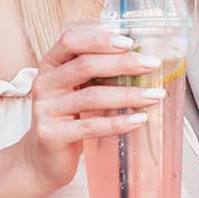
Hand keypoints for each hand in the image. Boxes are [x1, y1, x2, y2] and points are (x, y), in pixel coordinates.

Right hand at [13, 30, 164, 190]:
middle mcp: (44, 83)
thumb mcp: (77, 89)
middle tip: (152, 64)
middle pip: (85, 66)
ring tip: (154, 95)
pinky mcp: (51, 135)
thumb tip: (140, 58)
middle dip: (123, 63)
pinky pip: (91, 126)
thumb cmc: (68, 116)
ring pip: (92, 96)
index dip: (99, 39)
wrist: (43, 158)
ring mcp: (45, 110)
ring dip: (128, 94)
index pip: (70, 40)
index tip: (129, 42)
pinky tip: (139, 120)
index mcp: (50, 65)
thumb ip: (98, 71)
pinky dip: (118, 122)